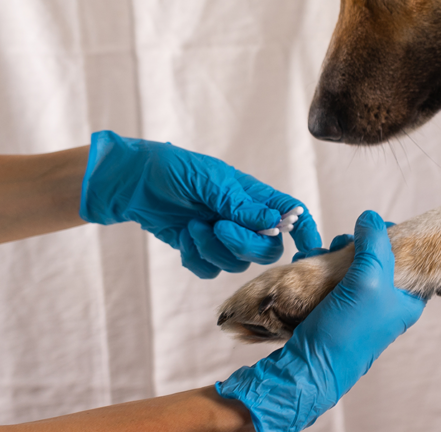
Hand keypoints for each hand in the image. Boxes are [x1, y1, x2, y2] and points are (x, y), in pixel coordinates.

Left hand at [79, 131, 320, 277]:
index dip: (304, 230)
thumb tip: (278, 220)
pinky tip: (183, 237)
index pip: (291, 214)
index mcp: (254, 196)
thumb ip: (243, 205)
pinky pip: (210, 271)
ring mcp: (224, 237)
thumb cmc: (174, 170)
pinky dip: (195, 258)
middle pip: (267, 248)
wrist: (133, 183)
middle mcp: (244, 218)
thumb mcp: (210, 182)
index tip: (307, 246)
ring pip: (237, 263)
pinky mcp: (201, 251)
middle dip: (243, 243)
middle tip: (218, 226)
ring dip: (212, 249)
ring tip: (192, 226)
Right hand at [216, 211, 426, 431]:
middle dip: (356, 245)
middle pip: (376, 259)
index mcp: (407, 301)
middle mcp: (385, 304)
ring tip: (320, 252)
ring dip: (333, 254)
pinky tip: (306, 261)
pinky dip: (318, 266)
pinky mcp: (334, 309)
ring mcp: (358, 307)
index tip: (375, 229)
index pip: (410, 261)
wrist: (310, 365)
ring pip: (350, 266)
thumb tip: (370, 218)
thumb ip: (374, 243)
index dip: (395, 241)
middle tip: (342, 243)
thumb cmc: (349, 329)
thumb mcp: (370, 279)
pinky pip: (330, 278)